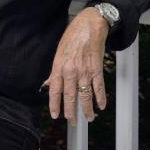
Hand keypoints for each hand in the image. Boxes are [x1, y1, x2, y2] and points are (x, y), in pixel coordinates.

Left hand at [42, 7, 108, 124]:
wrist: (89, 26)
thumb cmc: (72, 37)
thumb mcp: (58, 53)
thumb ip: (54, 71)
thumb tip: (48, 84)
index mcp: (59, 67)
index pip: (55, 90)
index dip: (54, 104)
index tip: (55, 115)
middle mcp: (71, 71)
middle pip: (70, 96)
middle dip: (71, 112)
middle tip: (72, 122)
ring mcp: (85, 71)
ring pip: (85, 95)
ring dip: (87, 109)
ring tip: (88, 118)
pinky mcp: (97, 69)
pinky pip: (99, 87)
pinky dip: (101, 98)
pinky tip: (101, 106)